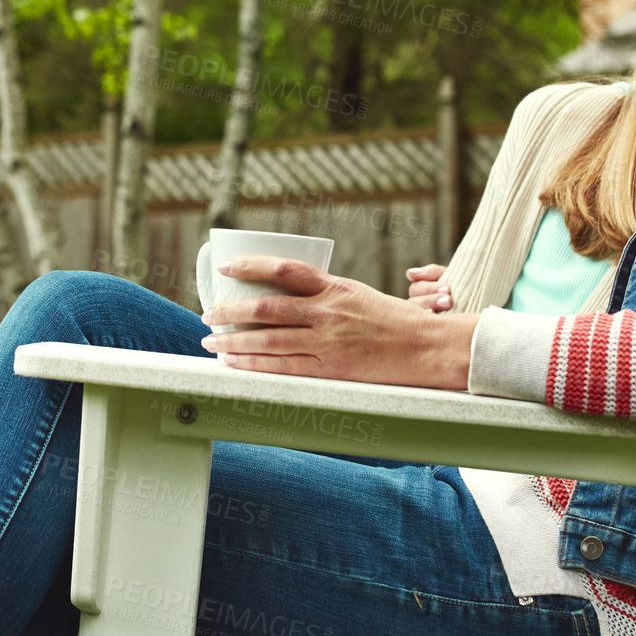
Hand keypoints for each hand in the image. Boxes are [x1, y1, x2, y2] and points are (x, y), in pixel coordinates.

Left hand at [198, 256, 474, 389]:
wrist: (427, 348)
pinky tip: (236, 365)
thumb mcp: (358, 295)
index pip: (284, 269)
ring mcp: (328, 342)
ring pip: (268, 340)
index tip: (227, 268)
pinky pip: (284, 368)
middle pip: (266, 308)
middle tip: (209, 315)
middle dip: (230, 311)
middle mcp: (327, 312)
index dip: (251, 266)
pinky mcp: (331, 369)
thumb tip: (286, 295)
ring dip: (233, 342)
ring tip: (212, 343)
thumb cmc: (395, 321)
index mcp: (334, 287)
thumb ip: (325, 295)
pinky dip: (255, 366)